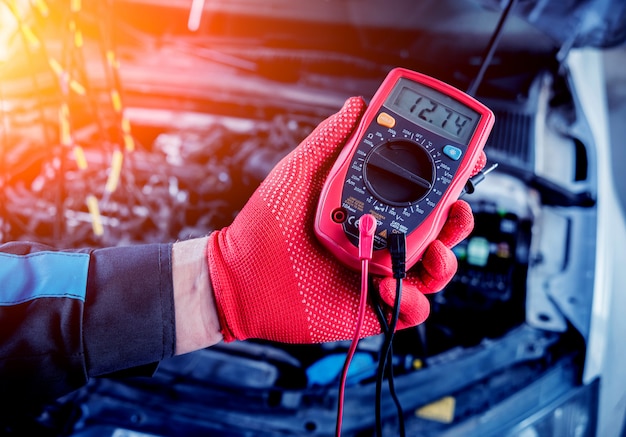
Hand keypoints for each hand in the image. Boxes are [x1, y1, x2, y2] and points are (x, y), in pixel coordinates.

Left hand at [206, 97, 475, 343]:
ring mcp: (379, 272)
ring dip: (446, 260)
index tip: (468, 160)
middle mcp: (380, 237)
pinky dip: (411, 300)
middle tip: (457, 211)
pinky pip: (411, 308)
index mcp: (369, 205)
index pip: (420, 190)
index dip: (449, 176)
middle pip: (438, 230)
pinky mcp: (373, 305)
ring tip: (433, 252)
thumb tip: (358, 105)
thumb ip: (330, 141)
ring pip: (434, 270)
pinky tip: (389, 285)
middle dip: (459, 220)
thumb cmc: (264, 225)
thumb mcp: (298, 173)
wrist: (239, 277)